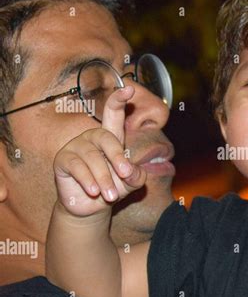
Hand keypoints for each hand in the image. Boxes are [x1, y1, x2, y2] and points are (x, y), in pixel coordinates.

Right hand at [53, 86, 145, 216]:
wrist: (92, 207)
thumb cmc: (113, 188)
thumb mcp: (129, 183)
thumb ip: (136, 175)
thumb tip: (131, 171)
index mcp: (110, 137)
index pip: (114, 114)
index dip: (119, 100)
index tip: (127, 89)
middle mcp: (92, 137)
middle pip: (107, 137)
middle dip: (118, 157)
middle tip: (126, 175)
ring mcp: (76, 146)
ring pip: (93, 158)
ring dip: (104, 178)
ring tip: (111, 195)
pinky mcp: (63, 160)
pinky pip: (77, 167)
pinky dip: (88, 180)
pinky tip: (94, 192)